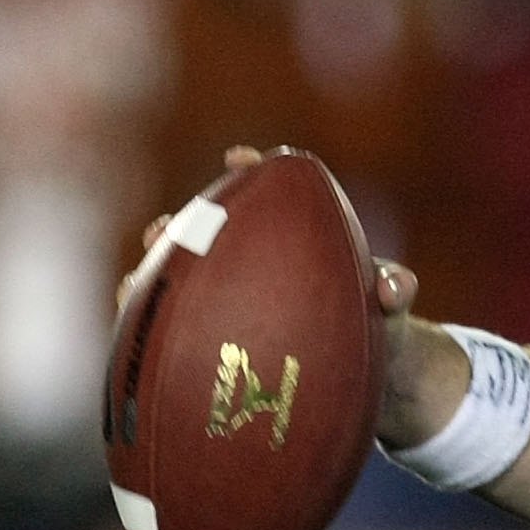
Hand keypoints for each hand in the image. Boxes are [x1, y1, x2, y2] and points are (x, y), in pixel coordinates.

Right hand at [122, 146, 453, 444]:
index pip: (268, 189)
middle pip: (207, 229)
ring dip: (154, 276)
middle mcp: (250, 257)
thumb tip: (392, 286)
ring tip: (135, 282)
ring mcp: (228, 294)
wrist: (364, 370)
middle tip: (166, 228)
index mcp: (292, 235)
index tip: (240, 159)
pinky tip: (134, 331)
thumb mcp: (389, 306)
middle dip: (182, 225)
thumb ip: (395, 290)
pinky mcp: (215, 333)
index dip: (250, 169)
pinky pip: (179, 324)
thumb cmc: (376, 321)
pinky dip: (155, 323)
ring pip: (180, 276)